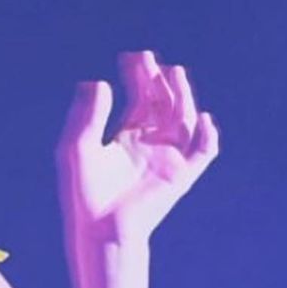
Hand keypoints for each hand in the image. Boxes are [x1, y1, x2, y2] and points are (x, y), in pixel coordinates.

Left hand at [56, 49, 219, 246]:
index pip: (141, 97)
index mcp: (128, 136)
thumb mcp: (78, 149)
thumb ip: (88, 117)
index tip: (131, 57)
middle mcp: (152, 143)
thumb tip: (99, 82)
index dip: (139, 74)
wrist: (99, 230)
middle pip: (164, 102)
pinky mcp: (181, 177)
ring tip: (173, 73)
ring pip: (185, 119)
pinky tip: (202, 119)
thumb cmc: (84, 194)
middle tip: (148, 59)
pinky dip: (208, 136)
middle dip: (158, 79)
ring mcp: (168, 158)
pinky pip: (203, 153)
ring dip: (183, 95)